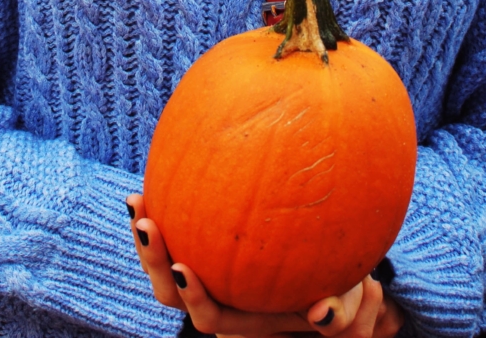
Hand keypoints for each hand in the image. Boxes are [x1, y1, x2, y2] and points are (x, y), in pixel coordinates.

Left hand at [127, 193, 403, 337]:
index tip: (181, 267)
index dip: (193, 297)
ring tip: (137, 199)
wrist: (329, 275)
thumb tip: (322, 315)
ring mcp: (209, 270)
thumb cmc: (341, 287)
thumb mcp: (348, 301)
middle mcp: (221, 299)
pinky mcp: (205, 242)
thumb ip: (339, 310)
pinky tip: (161, 167)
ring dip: (147, 234)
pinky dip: (167, 204)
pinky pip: (180, 227)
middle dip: (153, 260)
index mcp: (245, 318)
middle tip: (147, 223)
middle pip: (172, 294)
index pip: (209, 318)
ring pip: (165, 262)